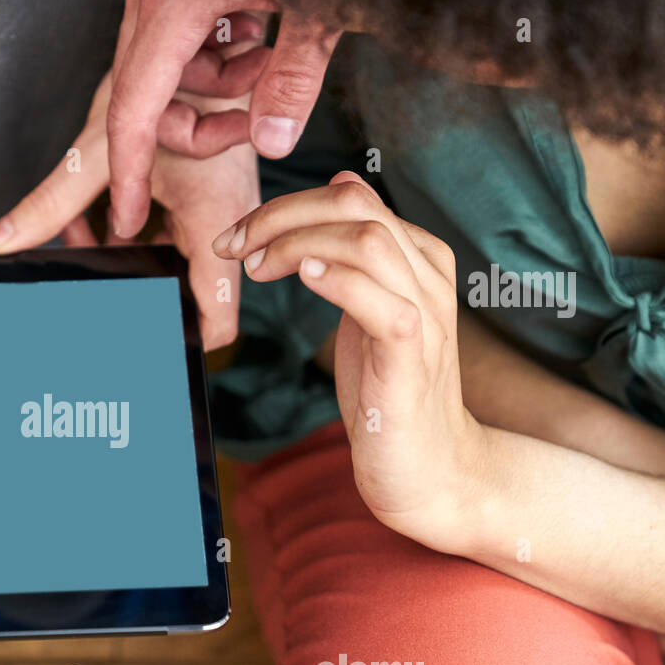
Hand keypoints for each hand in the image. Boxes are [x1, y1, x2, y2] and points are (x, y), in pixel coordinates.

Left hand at [0, 72, 258, 348]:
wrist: (214, 46)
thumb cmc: (179, 87)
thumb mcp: (102, 152)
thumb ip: (52, 203)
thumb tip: (1, 242)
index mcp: (216, 227)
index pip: (216, 321)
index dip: (182, 342)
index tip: (143, 348)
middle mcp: (226, 229)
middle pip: (185, 298)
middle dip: (138, 300)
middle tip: (98, 307)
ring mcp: (219, 217)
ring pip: (171, 268)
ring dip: (126, 265)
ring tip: (83, 255)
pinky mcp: (205, 203)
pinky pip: (168, 240)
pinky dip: (128, 239)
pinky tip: (90, 228)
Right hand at [108, 0, 342, 236]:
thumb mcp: (316, 8)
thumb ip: (294, 77)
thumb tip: (272, 140)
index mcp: (173, 5)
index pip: (132, 113)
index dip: (129, 177)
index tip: (128, 220)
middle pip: (147, 96)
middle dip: (200, 121)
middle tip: (250, 119)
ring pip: (163, 68)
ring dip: (214, 82)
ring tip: (265, 56)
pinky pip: (174, 35)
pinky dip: (211, 49)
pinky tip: (254, 29)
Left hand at [214, 171, 486, 548]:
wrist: (431, 468)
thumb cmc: (389, 394)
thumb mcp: (365, 314)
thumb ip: (352, 262)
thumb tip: (328, 201)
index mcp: (418, 258)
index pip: (352, 196)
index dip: (286, 206)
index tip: (236, 237)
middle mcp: (428, 276)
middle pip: (355, 205)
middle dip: (281, 215)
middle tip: (233, 247)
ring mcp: (425, 314)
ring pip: (367, 241)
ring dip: (297, 244)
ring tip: (256, 268)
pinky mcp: (412, 357)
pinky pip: (383, 302)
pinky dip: (339, 282)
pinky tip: (303, 279)